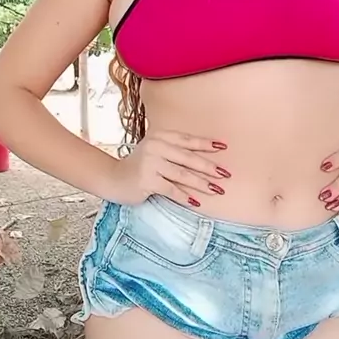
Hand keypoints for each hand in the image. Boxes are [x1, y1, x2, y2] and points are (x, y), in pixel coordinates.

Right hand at [113, 129, 230, 207]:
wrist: (113, 178)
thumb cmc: (139, 166)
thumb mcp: (156, 151)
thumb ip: (174, 151)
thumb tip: (204, 161)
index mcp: (160, 137)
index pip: (187, 140)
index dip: (206, 144)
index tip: (223, 147)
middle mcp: (156, 146)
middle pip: (188, 158)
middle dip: (209, 167)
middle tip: (225, 174)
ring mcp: (151, 163)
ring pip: (182, 174)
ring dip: (202, 183)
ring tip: (216, 190)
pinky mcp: (147, 180)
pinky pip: (171, 189)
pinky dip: (185, 196)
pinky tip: (196, 202)